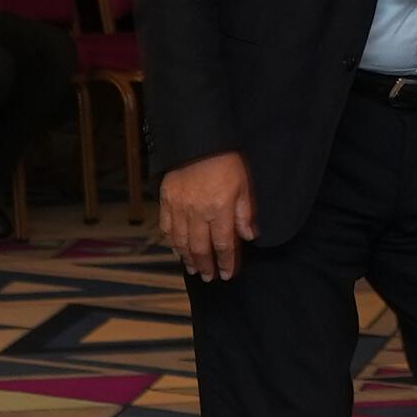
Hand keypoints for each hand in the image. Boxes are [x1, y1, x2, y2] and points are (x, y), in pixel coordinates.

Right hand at [163, 151, 256, 281]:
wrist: (198, 139)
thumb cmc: (226, 160)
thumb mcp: (244, 185)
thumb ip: (245, 213)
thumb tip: (250, 236)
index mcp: (220, 210)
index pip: (224, 244)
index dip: (226, 262)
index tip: (227, 274)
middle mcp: (198, 213)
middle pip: (201, 248)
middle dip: (206, 266)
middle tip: (209, 277)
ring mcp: (179, 207)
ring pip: (181, 242)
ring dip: (187, 258)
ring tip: (193, 269)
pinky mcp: (166, 199)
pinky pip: (166, 226)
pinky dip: (171, 241)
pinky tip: (176, 248)